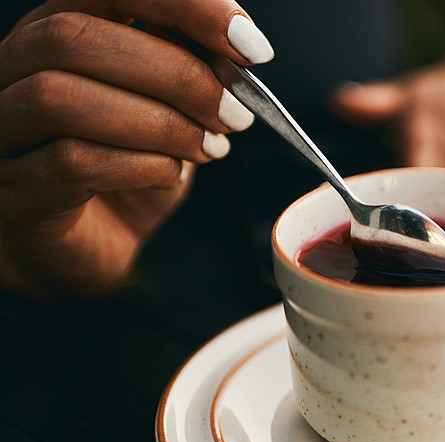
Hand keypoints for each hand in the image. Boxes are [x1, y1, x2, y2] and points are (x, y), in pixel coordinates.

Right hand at [0, 0, 271, 299]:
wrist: (90, 244)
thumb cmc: (128, 169)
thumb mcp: (170, 111)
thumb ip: (187, 71)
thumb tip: (234, 51)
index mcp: (58, 33)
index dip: (183, 5)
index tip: (250, 46)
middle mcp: (14, 70)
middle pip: (74, 37)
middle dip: (176, 74)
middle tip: (235, 114)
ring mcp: (4, 130)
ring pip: (62, 98)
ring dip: (159, 124)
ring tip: (210, 148)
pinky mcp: (15, 191)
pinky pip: (70, 162)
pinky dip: (141, 166)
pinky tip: (171, 175)